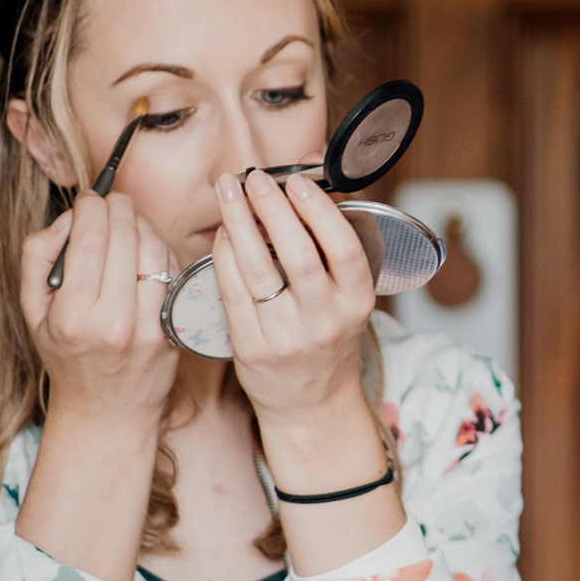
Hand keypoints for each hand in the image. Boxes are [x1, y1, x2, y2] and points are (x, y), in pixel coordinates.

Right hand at [19, 192, 178, 425]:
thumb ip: (37, 258)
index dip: (91, 206)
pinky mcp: (173, 327)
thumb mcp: (33, 312)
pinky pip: (172, 270)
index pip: (90, 238)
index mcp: (72, 316)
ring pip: (155, 247)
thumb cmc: (67, 356)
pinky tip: (146, 248)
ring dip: (142, 223)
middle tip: (110, 201)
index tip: (88, 198)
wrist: (107, 411)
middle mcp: (114, 322)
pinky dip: (160, 248)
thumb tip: (66, 219)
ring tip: (127, 222)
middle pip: (126, 236)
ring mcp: (149, 326)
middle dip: (118, 206)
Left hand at [211, 171, 377, 437]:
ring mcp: (287, 338)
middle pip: (298, 256)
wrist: (312, 404)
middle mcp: (325, 322)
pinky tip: (222, 233)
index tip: (298, 181)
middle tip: (255, 177)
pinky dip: (224, 257)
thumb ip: (329, 244)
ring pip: (259, 272)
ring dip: (240, 224)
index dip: (320, 211)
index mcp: (358, 303)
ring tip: (229, 191)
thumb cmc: (328, 338)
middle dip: (273, 208)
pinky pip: (233, 293)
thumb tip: (307, 178)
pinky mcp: (252, 349)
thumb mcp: (347, 297)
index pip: (344, 250)